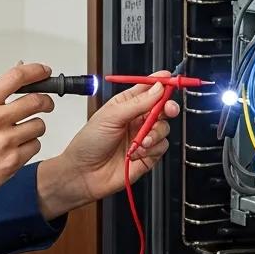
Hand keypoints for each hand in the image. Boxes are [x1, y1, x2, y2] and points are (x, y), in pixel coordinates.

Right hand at [0, 63, 54, 219]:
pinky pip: (35, 146)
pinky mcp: (13, 161)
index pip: (16, 77)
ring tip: (21, 132)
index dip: (36, 71)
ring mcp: (5, 141)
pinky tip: (15, 149)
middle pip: (37, 101)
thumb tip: (14, 80)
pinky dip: (30, 146)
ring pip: (39, 125)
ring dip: (35, 127)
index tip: (44, 72)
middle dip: (46, 102)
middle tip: (46, 104)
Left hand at [36, 73, 179, 219]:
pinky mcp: (148, 155)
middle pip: (163, 108)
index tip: (170, 79)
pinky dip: (152, 149)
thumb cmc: (89, 143)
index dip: (161, 83)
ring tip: (140, 142)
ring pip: (164, 128)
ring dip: (155, 134)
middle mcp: (137, 120)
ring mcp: (143, 138)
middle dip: (168, 107)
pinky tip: (137, 152)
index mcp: (126, 105)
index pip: (149, 89)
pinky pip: (162, 147)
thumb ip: (137, 103)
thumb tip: (157, 88)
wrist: (84, 174)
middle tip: (168, 110)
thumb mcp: (111, 116)